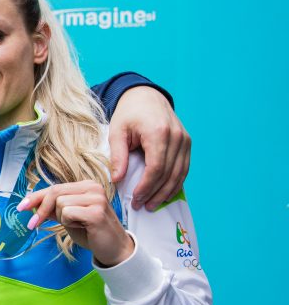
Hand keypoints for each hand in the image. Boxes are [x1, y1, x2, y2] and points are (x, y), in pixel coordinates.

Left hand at [18, 181, 132, 267]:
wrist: (113, 249)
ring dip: (62, 218)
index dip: (35, 197)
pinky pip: (67, 213)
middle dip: (40, 209)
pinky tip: (83, 227)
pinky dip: (69, 223)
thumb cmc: (91, 233)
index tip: (20, 207)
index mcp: (86, 185)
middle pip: (55, 192)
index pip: (55, 187)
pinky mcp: (96, 211)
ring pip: (60, 204)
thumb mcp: (68, 218)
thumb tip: (31, 204)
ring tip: (78, 224)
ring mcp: (96, 198)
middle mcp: (93, 187)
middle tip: (32, 224)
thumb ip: (53, 209)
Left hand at [108, 85, 190, 210]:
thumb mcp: (117, 132)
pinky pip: (184, 168)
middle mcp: (176, 137)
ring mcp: (185, 140)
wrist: (146, 97)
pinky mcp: (187, 143)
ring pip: (180, 173)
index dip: (147, 187)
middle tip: (142, 206)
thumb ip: (118, 156)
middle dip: (155, 193)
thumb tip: (117, 180)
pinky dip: (175, 183)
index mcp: (158, 133)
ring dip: (167, 192)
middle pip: (169, 173)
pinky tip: (164, 193)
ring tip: (152, 204)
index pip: (156, 168)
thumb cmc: (129, 114)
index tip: (136, 199)